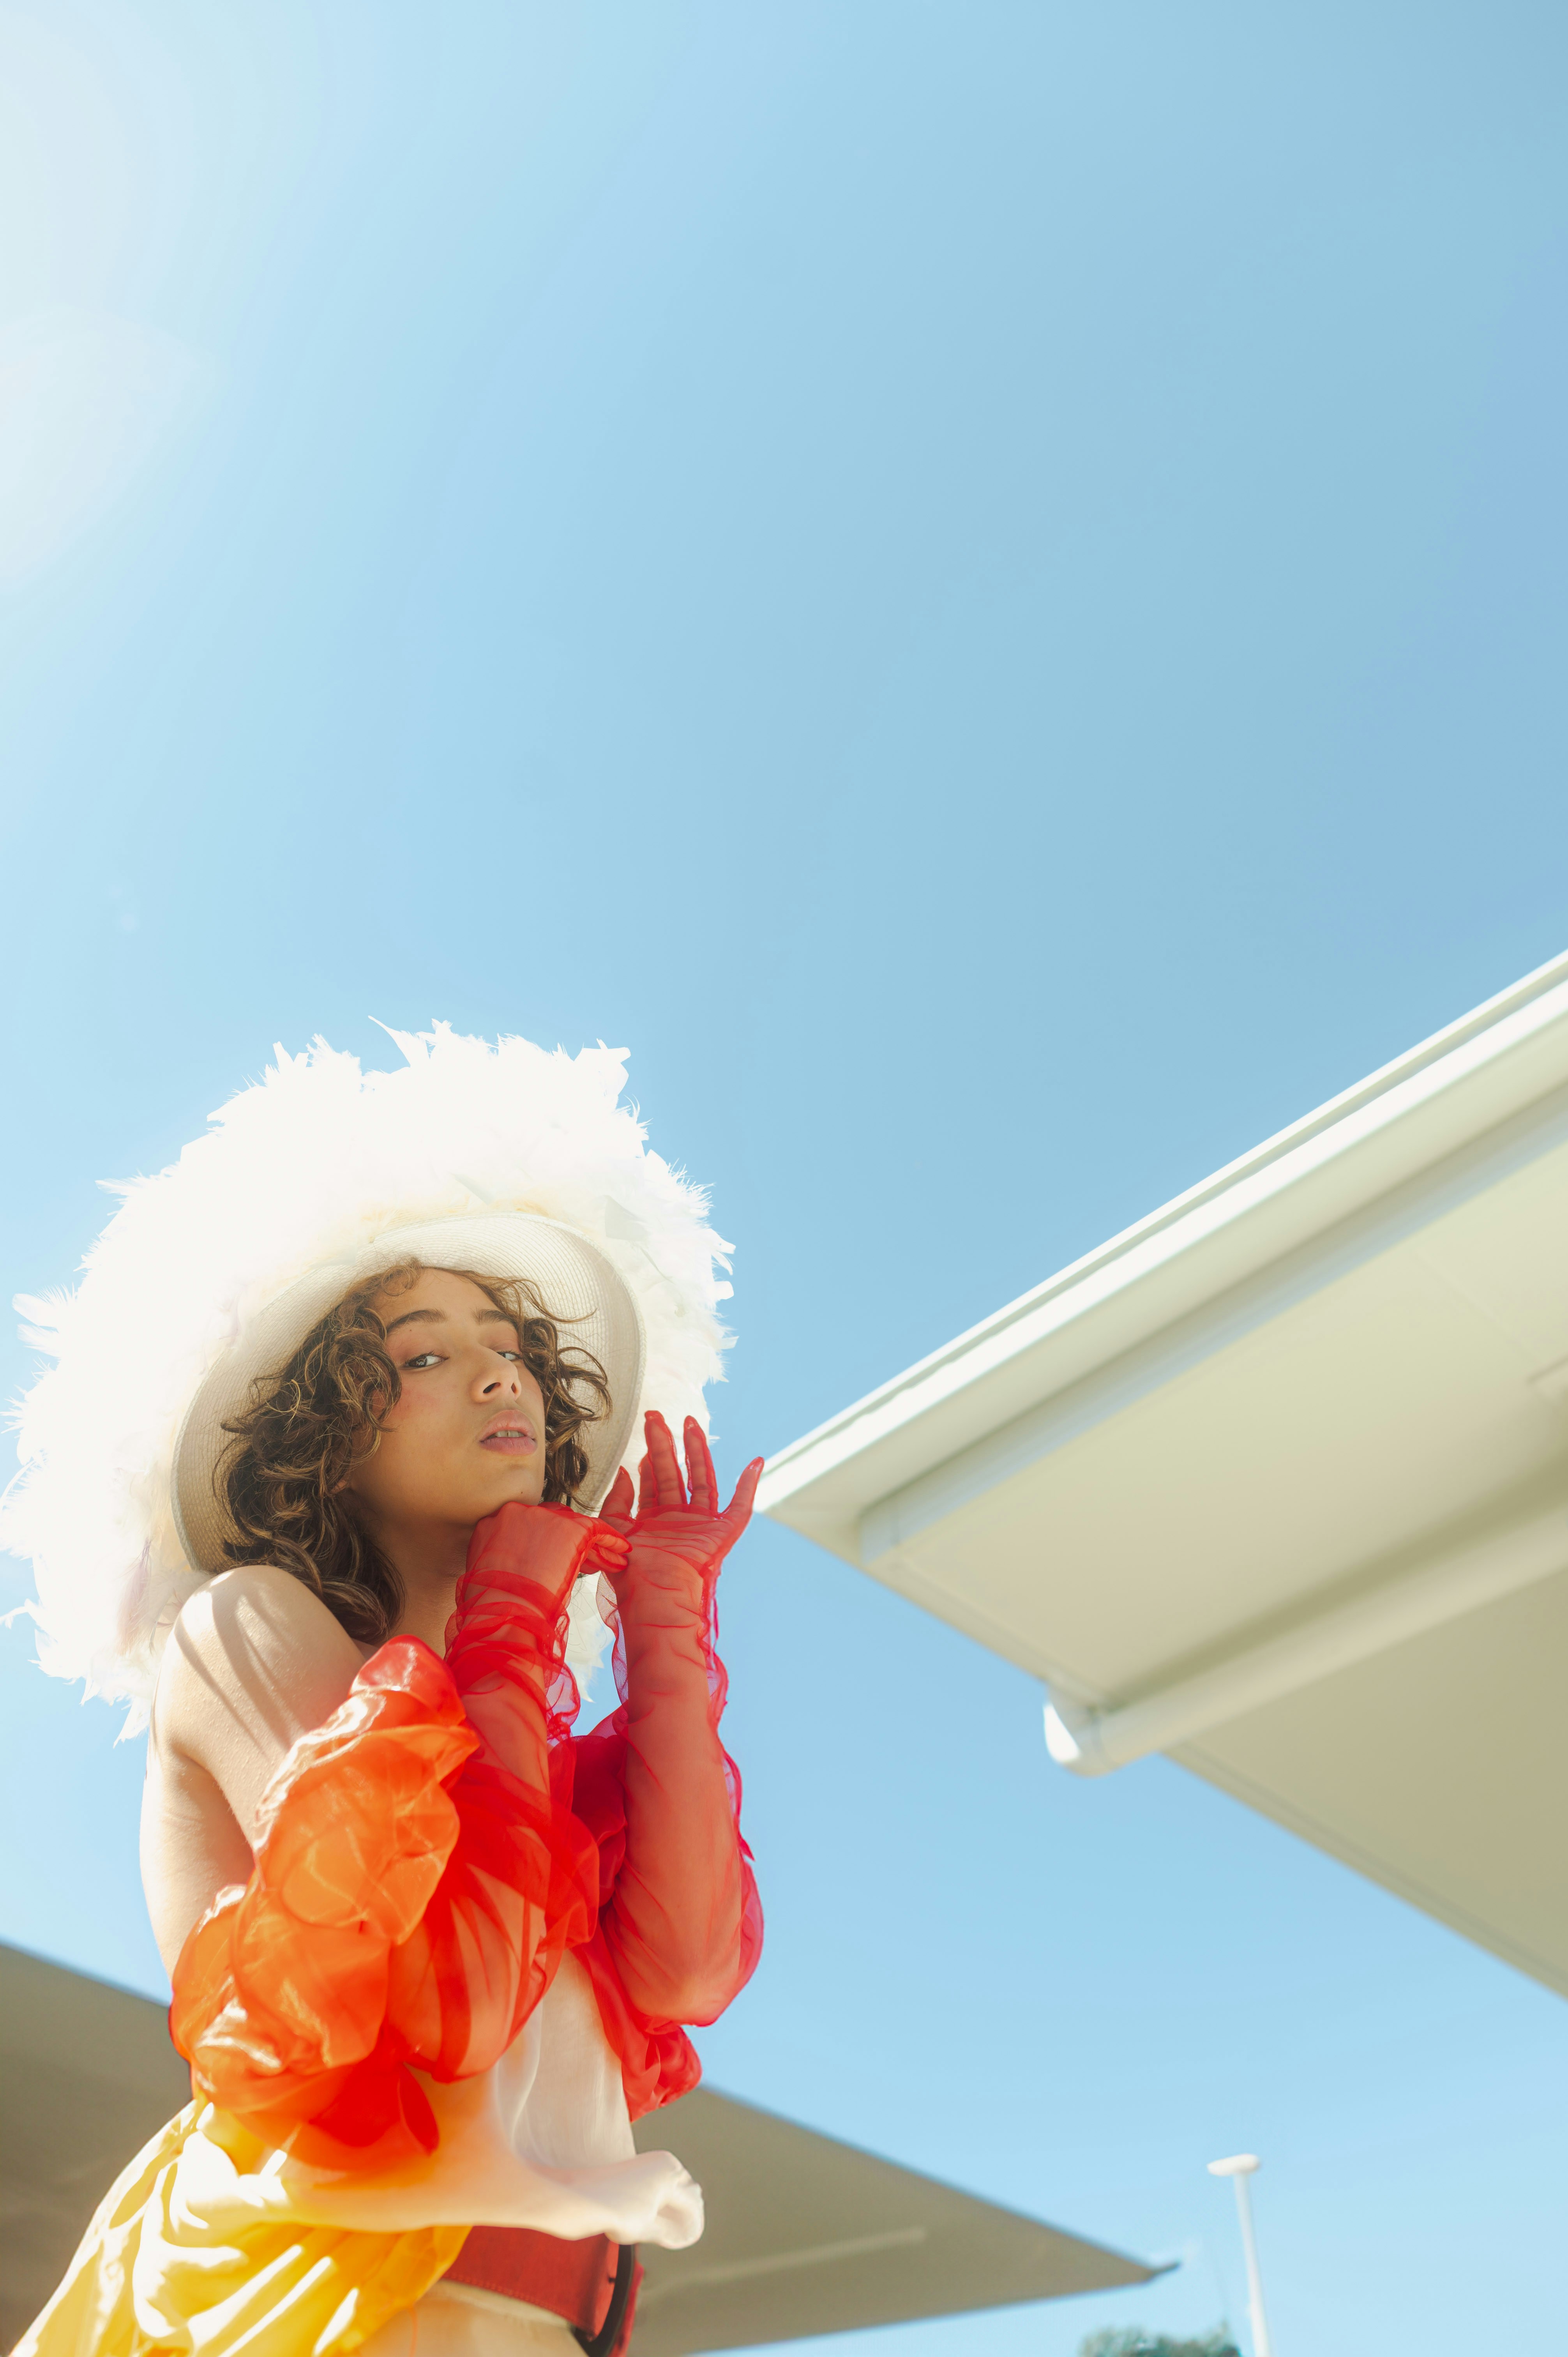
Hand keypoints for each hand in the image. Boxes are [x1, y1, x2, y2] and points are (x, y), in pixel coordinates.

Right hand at [461, 1500, 629, 1617]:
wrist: (505, 1612)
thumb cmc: (493, 1605)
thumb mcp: (487, 1575)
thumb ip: (501, 1559)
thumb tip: (515, 1566)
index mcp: (492, 1523)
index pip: (525, 1525)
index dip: (543, 1540)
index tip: (552, 1555)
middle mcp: (517, 1512)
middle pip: (551, 1520)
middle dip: (565, 1540)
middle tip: (582, 1560)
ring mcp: (545, 1517)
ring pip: (574, 1525)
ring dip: (590, 1545)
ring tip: (607, 1561)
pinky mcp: (571, 1528)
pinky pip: (598, 1528)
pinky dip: (611, 1540)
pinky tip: (622, 1550)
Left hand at [599, 1412, 762, 1590]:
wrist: (654, 1596)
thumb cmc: (631, 1571)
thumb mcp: (612, 1528)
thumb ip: (616, 1499)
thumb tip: (624, 1472)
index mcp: (654, 1524)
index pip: (654, 1483)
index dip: (650, 1456)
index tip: (647, 1431)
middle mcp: (678, 1522)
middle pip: (674, 1474)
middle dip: (666, 1444)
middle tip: (656, 1416)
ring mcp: (701, 1526)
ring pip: (701, 1480)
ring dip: (697, 1451)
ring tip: (689, 1422)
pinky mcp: (722, 1534)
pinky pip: (740, 1507)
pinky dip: (750, 1485)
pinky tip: (756, 1462)